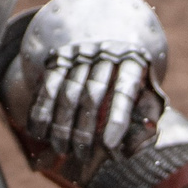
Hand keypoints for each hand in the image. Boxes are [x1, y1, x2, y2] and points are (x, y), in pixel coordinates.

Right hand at [26, 40, 164, 163]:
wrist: (111, 31)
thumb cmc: (133, 77)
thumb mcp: (149, 90)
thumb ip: (148, 117)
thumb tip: (139, 143)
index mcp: (133, 60)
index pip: (124, 90)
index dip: (117, 118)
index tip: (109, 146)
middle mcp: (106, 53)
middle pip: (92, 94)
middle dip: (85, 130)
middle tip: (82, 156)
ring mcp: (80, 54)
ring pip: (67, 92)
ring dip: (61, 125)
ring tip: (62, 149)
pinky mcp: (60, 58)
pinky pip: (47, 85)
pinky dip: (41, 111)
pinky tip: (39, 132)